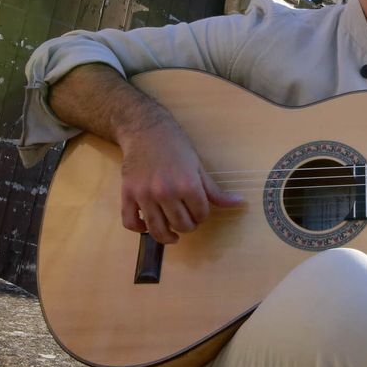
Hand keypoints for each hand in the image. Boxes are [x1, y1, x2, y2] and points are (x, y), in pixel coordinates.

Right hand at [117, 111, 240, 244]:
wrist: (145, 130)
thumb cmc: (175, 145)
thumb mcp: (198, 166)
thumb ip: (214, 190)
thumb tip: (238, 202)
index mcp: (187, 184)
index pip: (201, 214)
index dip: (202, 215)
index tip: (199, 210)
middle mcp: (166, 192)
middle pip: (181, 224)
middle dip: (188, 225)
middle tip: (187, 219)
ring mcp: (145, 195)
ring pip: (157, 229)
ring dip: (167, 236)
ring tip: (172, 233)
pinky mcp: (128, 194)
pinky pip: (130, 222)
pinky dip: (139, 229)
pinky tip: (147, 227)